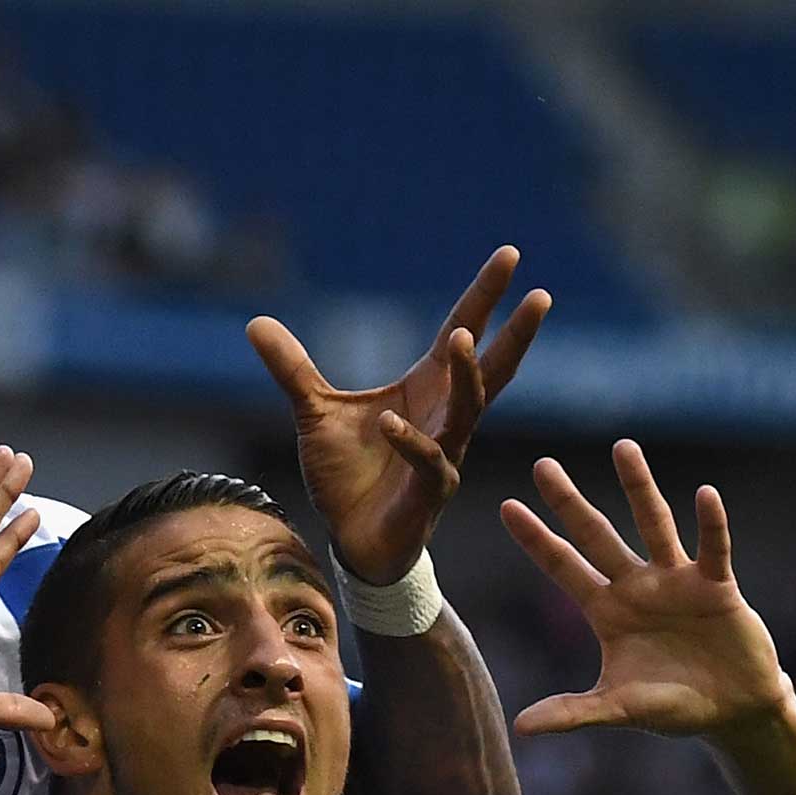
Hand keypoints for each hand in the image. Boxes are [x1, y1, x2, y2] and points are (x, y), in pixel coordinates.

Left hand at [249, 247, 549, 583]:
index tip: (510, 255)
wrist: (351, 539)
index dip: (484, 296)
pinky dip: (408, 442)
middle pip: (489, 370)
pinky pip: (426, 462)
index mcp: (426, 390)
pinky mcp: (426, 493)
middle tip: (541, 296)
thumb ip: (292, 369)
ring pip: (467, 411)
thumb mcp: (314, 412)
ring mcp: (442, 456)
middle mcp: (443, 418)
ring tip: (463, 340)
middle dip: (516, 335)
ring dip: (467, 377)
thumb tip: (255, 322)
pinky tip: (388, 423)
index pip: (462, 331)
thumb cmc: (348, 475)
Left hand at [502, 441, 790, 737]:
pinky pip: (713, 549)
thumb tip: (520, 729)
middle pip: (596, 535)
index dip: (536, 539)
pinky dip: (711, 524)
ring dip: (638, 488)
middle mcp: (636, 587)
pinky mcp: (718, 587)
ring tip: (622, 448)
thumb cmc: (673, 707)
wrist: (734, 712)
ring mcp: (677, 582)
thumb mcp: (618, 710)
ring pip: (653, 525)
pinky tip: (704, 494)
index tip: (507, 506)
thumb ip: (573, 714)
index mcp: (606, 612)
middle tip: (542, 464)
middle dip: (569, 502)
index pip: (562, 567)